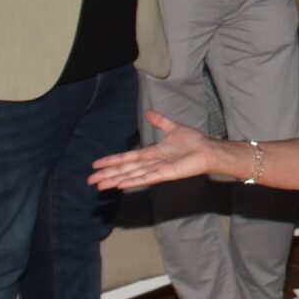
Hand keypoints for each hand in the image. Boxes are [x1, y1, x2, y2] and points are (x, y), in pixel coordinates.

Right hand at [88, 110, 225, 190]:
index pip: (126, 158)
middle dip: (107, 174)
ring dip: (115, 180)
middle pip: (124, 169)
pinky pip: (146, 178)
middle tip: (90, 181)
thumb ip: (160, 121)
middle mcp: (151, 163)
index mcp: (151, 154)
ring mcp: (157, 170)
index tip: (96, 165)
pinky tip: (120, 185)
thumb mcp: (173, 128)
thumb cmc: (193, 142)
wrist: (208, 149)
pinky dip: (133, 181)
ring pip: (131, 176)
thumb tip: (148, 113)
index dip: (111, 161)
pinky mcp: (165, 174)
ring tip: (99, 185)